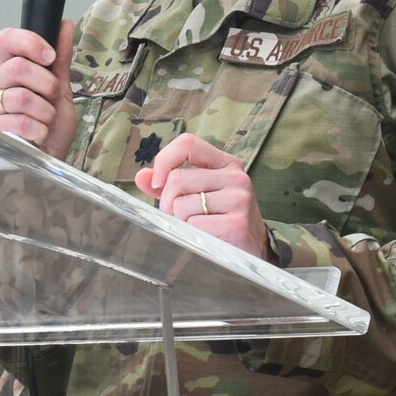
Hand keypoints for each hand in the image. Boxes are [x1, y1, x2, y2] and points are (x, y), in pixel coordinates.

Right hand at [0, 22, 76, 156]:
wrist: (49, 158)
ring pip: (21, 97)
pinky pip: (19, 121)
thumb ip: (60, 58)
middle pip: (18, 67)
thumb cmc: (50, 126)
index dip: (30, 42)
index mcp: (8, 68)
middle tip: (52, 98)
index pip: (7, 39)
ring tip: (45, 121)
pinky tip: (37, 134)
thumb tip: (65, 25)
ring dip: (45, 112)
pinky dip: (38, 129)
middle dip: (46, 84)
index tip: (50, 57)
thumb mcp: (60, 89)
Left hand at [136, 133, 272, 260]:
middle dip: (167, 203)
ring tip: (197, 228)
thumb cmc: (221, 220)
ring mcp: (239, 199)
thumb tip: (141, 176)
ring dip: (180, 222)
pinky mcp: (237, 223)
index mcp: (226, 163)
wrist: (254, 251)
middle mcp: (236, 177)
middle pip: (177, 180)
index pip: (188, 144)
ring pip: (181, 205)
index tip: (157, 183)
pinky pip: (193, 225)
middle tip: (178, 217)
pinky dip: (192, 235)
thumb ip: (170, 184)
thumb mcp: (200, 195)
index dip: (164, 160)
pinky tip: (207, 238)